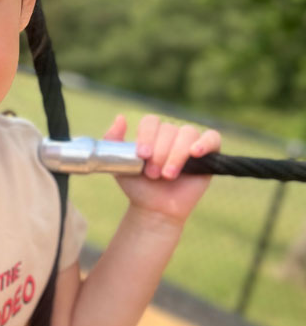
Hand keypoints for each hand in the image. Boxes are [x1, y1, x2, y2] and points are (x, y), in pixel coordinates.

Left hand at [103, 114, 220, 223]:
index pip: (151, 121)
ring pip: (187, 133)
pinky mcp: (209, 153)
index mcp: (151, 133)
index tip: (142, 155)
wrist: (155, 208)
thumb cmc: (138, 185)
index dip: (146, 136)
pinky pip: (212, 138)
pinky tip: (195, 153)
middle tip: (152, 174)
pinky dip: (205, 143)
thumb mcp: (120, 164)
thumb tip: (120, 117)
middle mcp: (171, 134)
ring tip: (167, 175)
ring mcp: (190, 142)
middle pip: (168, 129)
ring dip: (176, 154)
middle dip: (159, 153)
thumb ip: (113, 142)